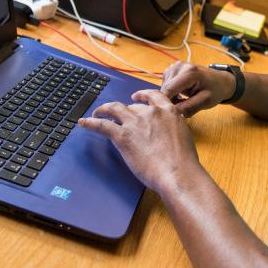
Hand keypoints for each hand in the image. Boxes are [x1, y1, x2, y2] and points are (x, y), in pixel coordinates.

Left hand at [78, 89, 200, 193]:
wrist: (177, 172)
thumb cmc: (183, 162)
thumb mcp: (183, 136)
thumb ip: (172, 129)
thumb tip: (165, 135)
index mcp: (168, 111)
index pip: (152, 96)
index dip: (142, 95)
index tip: (136, 97)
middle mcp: (150, 112)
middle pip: (132, 106)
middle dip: (124, 111)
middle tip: (118, 117)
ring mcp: (135, 123)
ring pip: (114, 109)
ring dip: (103, 109)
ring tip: (96, 112)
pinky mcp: (122, 136)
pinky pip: (102, 125)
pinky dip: (90, 123)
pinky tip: (83, 123)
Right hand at [160, 62, 235, 116]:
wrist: (220, 81)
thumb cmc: (215, 91)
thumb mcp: (205, 101)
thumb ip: (189, 107)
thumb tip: (172, 112)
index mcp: (189, 73)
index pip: (169, 89)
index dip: (166, 103)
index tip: (169, 113)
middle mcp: (180, 66)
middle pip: (165, 88)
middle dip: (170, 100)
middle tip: (181, 107)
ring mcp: (175, 65)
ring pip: (164, 86)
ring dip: (170, 95)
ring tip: (183, 100)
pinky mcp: (173, 68)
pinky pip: (165, 83)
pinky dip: (171, 90)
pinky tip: (181, 93)